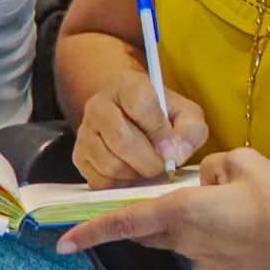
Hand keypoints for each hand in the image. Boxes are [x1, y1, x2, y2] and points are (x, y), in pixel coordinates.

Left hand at [56, 148, 269, 269]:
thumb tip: (204, 180)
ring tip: (217, 203)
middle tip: (157, 198)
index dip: (93, 231)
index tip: (64, 242)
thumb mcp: (242, 160)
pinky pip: (196, 247)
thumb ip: (211, 167)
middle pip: (148, 230)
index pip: (128, 221)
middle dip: (144, 216)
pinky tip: (233, 220)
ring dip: (179, 222)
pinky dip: (202, 233)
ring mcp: (201, 260)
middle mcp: (185, 241)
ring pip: (173, 238)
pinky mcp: (218, 269)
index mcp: (184, 211)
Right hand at [72, 71, 207, 187]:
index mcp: (126, 84)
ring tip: (149, 167)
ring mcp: (84, 131)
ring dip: (137, 175)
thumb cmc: (163, 116)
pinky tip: (133, 173)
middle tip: (163, 166)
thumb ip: (190, 131)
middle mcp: (98, 105)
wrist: (132, 116)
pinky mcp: (79, 156)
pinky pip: (100, 180)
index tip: (173, 149)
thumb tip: (174, 155)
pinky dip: (122, 184)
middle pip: (122, 140)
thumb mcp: (186, 115)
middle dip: (150, 161)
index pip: (141, 104)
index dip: (161, 132)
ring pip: (111, 164)